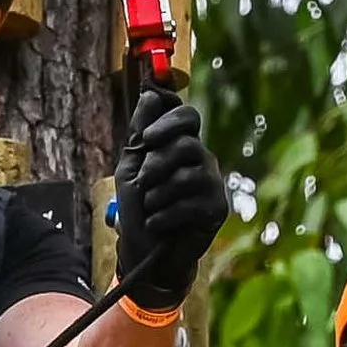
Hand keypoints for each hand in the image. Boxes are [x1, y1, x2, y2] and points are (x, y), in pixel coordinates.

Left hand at [113, 90, 227, 309]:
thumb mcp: (131, 166)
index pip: (187, 117)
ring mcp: (212, 184)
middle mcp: (202, 160)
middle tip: (144, 183)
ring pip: (186, 175)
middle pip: (186, 144)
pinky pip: (189, 203)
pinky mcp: (216, 209)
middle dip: (155, 165)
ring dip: (157, 195)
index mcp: (181, 146)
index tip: (146, 138)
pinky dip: (164, 216)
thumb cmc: (139, 208)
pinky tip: (158, 224)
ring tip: (151, 208)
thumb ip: (140, 132)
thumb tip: (151, 93)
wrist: (145, 253)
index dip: (169, 121)